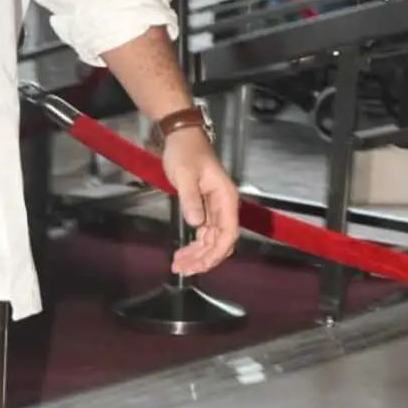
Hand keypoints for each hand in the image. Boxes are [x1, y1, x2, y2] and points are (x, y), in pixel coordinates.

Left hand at [162, 128, 239, 275]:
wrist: (181, 137)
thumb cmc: (184, 152)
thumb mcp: (184, 174)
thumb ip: (191, 199)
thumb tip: (197, 224)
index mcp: (225, 198)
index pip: (228, 232)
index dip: (216, 252)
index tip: (200, 265)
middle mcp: (224, 206)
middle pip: (220, 241)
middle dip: (204, 258)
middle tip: (182, 270)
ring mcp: (215, 208)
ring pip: (211, 240)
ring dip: (198, 255)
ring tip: (178, 266)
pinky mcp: (205, 208)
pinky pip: (204, 233)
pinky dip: (194, 245)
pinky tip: (182, 254)